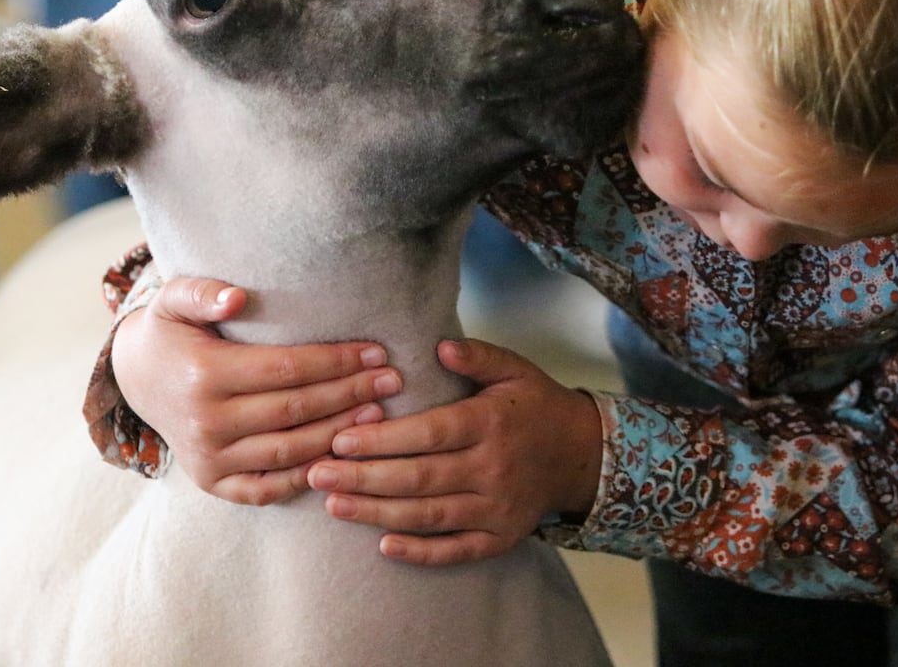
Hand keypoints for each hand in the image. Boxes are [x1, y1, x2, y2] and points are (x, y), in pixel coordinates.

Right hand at [112, 276, 403, 504]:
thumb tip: (237, 299)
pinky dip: (309, 475)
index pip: (286, 369)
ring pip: (290, 450)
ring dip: (340, 432)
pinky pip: (270, 487)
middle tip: (392, 380)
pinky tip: (344, 454)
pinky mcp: (214, 483)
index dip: (335, 361)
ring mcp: (209, 459)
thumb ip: (202, 291)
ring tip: (379, 412)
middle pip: (296, 409)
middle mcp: (206, 423)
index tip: (376, 351)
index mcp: (204, 375)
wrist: (136, 378)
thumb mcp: (173, 300)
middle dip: (350, 393)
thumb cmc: (171, 332)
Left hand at [305, 338, 602, 565]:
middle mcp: (494, 468)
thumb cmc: (535, 406)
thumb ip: (477, 355)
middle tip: (316, 475)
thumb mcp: (514, 369)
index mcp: (491, 423)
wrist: (581, 454)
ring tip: (333, 506)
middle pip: (419, 478)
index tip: (339, 439)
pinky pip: (456, 550)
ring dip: (377, 513)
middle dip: (363, 478)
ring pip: (429, 515)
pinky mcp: (500, 537)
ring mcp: (498, 508)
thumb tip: (439, 346)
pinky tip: (383, 546)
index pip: (429, 434)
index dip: (382, 439)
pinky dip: (421, 552)